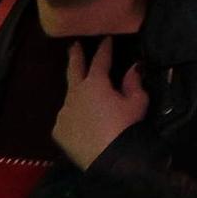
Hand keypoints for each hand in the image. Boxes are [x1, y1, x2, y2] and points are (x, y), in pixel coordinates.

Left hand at [53, 43, 147, 169]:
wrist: (110, 158)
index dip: (104, 49)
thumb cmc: (126, 126)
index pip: (100, 60)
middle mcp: (75, 94)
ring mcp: (64, 112)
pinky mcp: (59, 130)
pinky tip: (85, 123)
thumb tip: (133, 67)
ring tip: (88, 99)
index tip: (106, 39)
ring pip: (71, 98)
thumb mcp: (137, 101)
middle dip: (75, 57)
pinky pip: (68, 118)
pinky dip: (76, 116)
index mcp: (95, 84)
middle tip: (74, 46)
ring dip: (79, 94)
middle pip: (73, 71)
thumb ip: (133, 82)